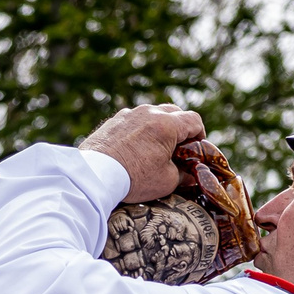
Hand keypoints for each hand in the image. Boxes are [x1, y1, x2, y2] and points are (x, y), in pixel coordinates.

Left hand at [78, 104, 207, 203]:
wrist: (94, 177)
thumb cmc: (133, 179)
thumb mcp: (165, 181)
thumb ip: (182, 175)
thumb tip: (189, 176)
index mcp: (166, 124)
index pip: (193, 120)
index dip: (200, 134)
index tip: (197, 146)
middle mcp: (148, 113)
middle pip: (173, 112)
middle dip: (180, 127)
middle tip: (179, 146)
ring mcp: (129, 114)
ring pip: (151, 114)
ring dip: (158, 126)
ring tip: (155, 147)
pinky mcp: (113, 121)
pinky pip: (133, 120)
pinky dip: (139, 130)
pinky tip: (135, 147)